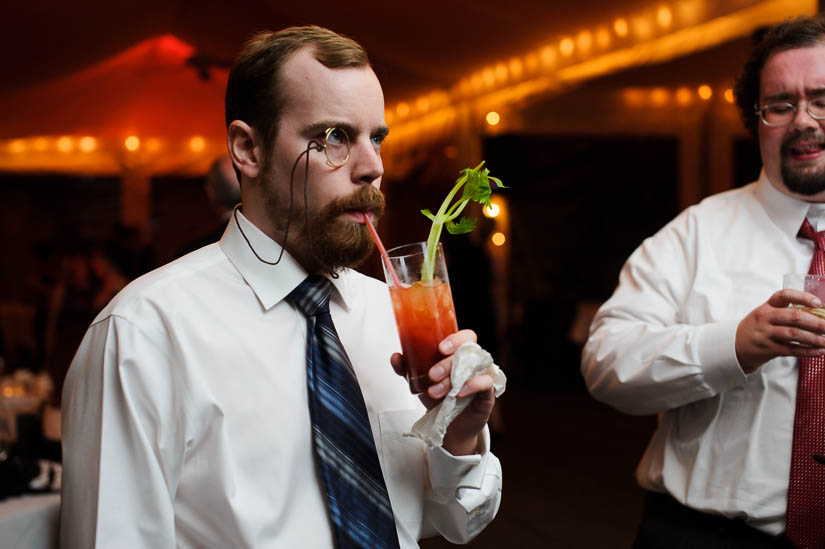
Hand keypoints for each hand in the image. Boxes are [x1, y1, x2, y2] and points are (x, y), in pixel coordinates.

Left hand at [391, 330, 495, 455]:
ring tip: (435, 391)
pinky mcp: (488, 393)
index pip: (466, 337)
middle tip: (432, 375)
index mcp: (460, 354)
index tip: (440, 348)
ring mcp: (482, 376)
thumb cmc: (439, 398)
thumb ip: (408, 369)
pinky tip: (457, 393)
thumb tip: (396, 357)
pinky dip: (472, 385)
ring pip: (475, 367)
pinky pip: (485, 383)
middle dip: (448, 362)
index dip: (455, 339)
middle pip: (469, 351)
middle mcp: (473, 363)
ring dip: (453, 378)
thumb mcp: (420, 382)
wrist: (448, 427)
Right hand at [735, 289, 824, 372]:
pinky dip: (807, 351)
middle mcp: (765, 318)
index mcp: (767, 306)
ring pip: (794, 334)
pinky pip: (791, 350)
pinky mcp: (767, 349)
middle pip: (793, 317)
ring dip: (814, 338)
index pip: (784, 295)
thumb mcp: (766, 315)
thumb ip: (786, 312)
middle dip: (816, 323)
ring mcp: (765, 334)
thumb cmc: (757, 327)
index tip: (818, 303)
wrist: (735, 345)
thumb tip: (818, 315)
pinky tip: (819, 351)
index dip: (802, 298)